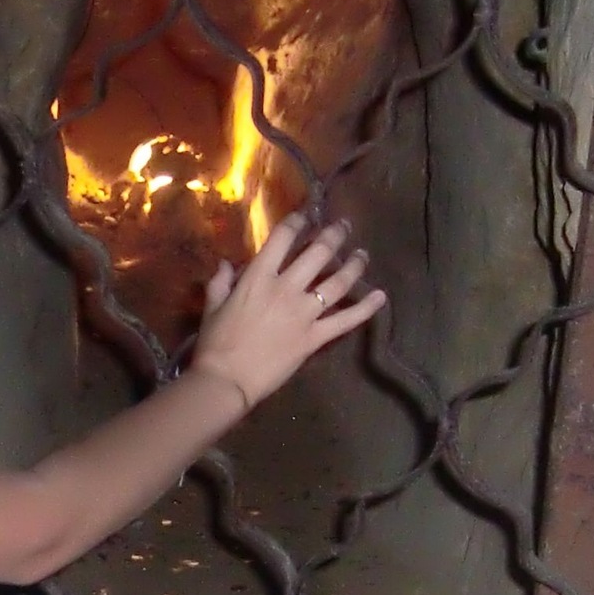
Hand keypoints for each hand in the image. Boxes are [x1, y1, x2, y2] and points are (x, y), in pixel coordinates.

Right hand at [187, 214, 384, 411]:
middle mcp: (286, 288)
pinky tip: (380, 296)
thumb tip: (227, 264)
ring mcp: (304, 313)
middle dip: (334, 235)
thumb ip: (221, 281)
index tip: (306, 215)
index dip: (297, 222)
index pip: (283, 239)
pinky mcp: (315, 337)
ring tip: (363, 254)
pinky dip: (366, 308)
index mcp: (258, 278)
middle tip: (344, 226)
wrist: (227, 379)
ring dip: (354, 265)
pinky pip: (346, 320)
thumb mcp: (213, 305)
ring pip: (338, 282)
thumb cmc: (215, 342)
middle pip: (318, 253)